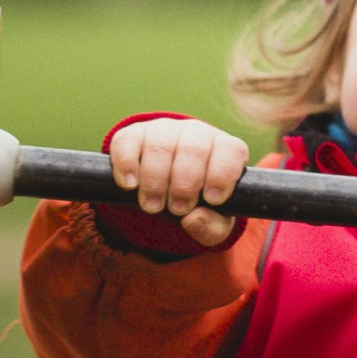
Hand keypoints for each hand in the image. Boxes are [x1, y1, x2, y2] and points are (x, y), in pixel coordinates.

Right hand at [107, 117, 250, 246]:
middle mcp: (196, 133)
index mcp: (225, 150)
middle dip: (184, 184)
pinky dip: (127, 164)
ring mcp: (164, 130)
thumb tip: (193, 219)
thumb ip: (212, 227)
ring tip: (152, 206)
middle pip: (192, 149)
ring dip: (154, 179)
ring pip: (159, 145)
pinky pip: (127, 141)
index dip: (221, 174)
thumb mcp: (214, 224)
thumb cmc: (200, 207)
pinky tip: (129, 185)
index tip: (211, 199)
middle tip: (177, 209)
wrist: (168, 195)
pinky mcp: (134, 134)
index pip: (230, 150)